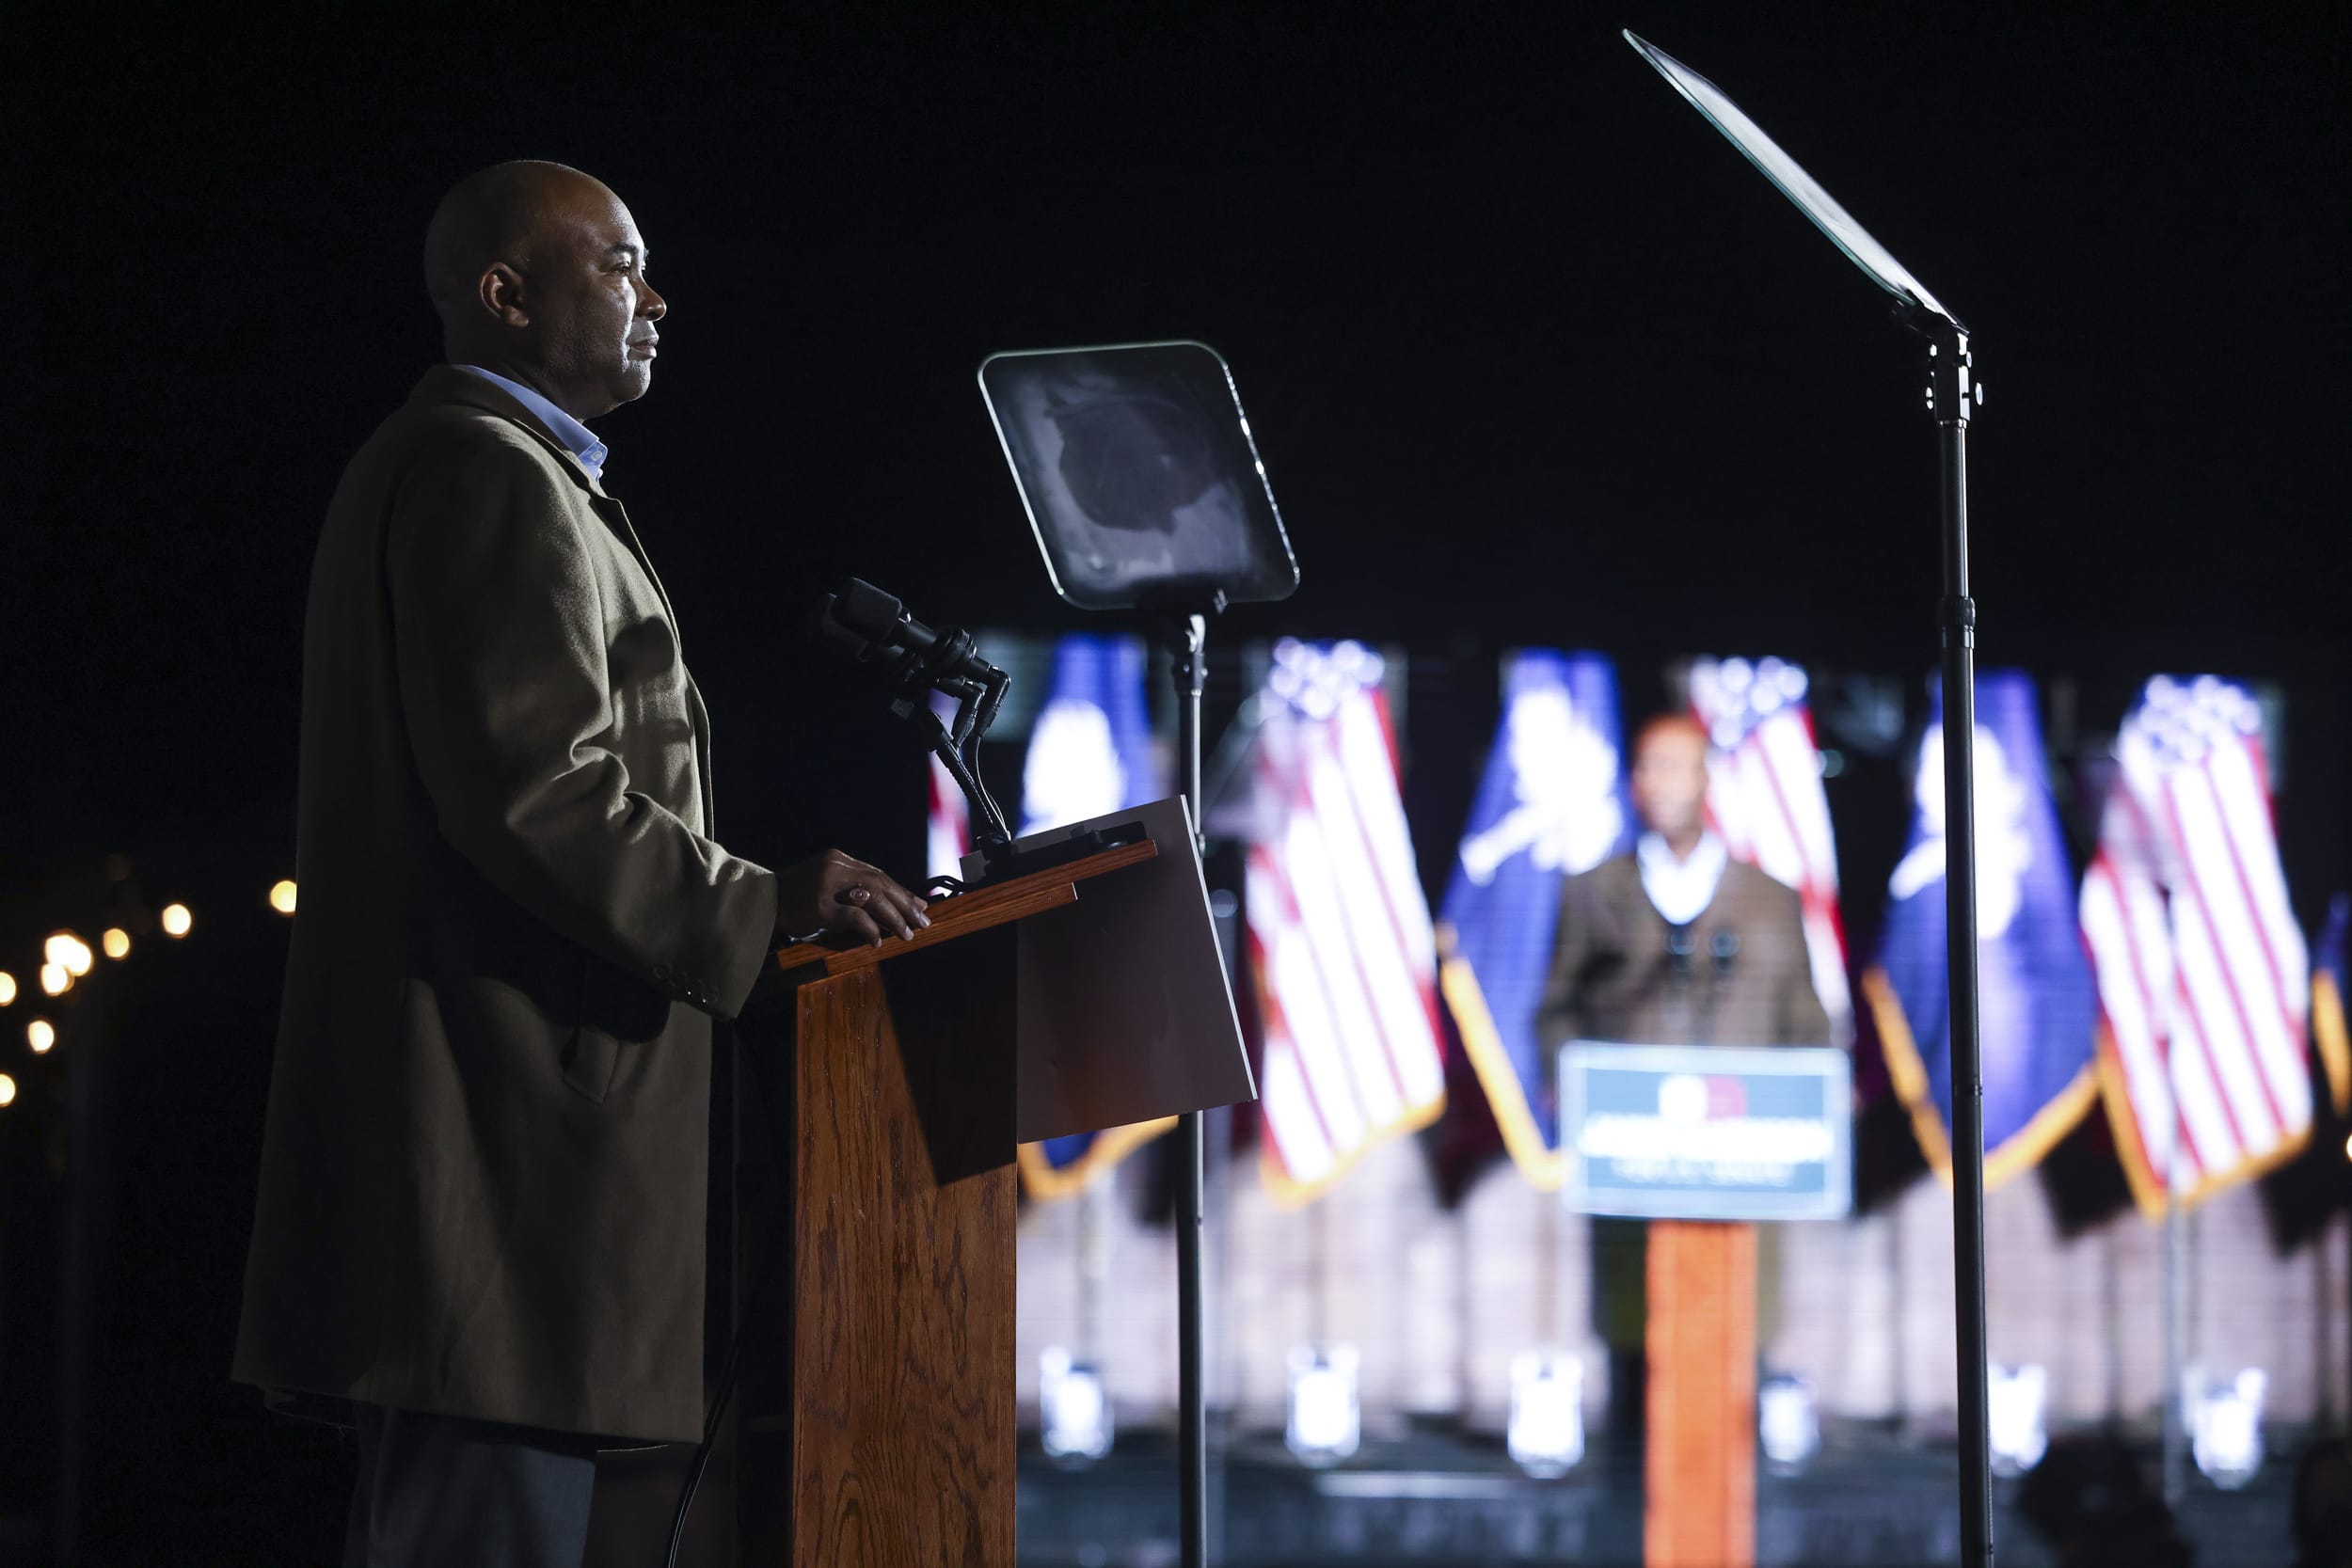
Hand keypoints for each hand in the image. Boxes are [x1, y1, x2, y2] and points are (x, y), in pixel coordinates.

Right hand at [776, 850, 928, 947]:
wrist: (761, 901)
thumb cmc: (793, 897)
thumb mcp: (822, 882)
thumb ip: (848, 887)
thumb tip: (881, 905)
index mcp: (838, 859)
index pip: (877, 874)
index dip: (900, 890)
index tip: (919, 904)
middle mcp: (836, 867)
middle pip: (881, 883)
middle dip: (905, 903)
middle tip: (923, 920)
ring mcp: (828, 886)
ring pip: (874, 898)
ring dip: (894, 917)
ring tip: (907, 933)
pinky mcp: (820, 907)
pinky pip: (855, 917)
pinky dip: (870, 929)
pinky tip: (878, 940)